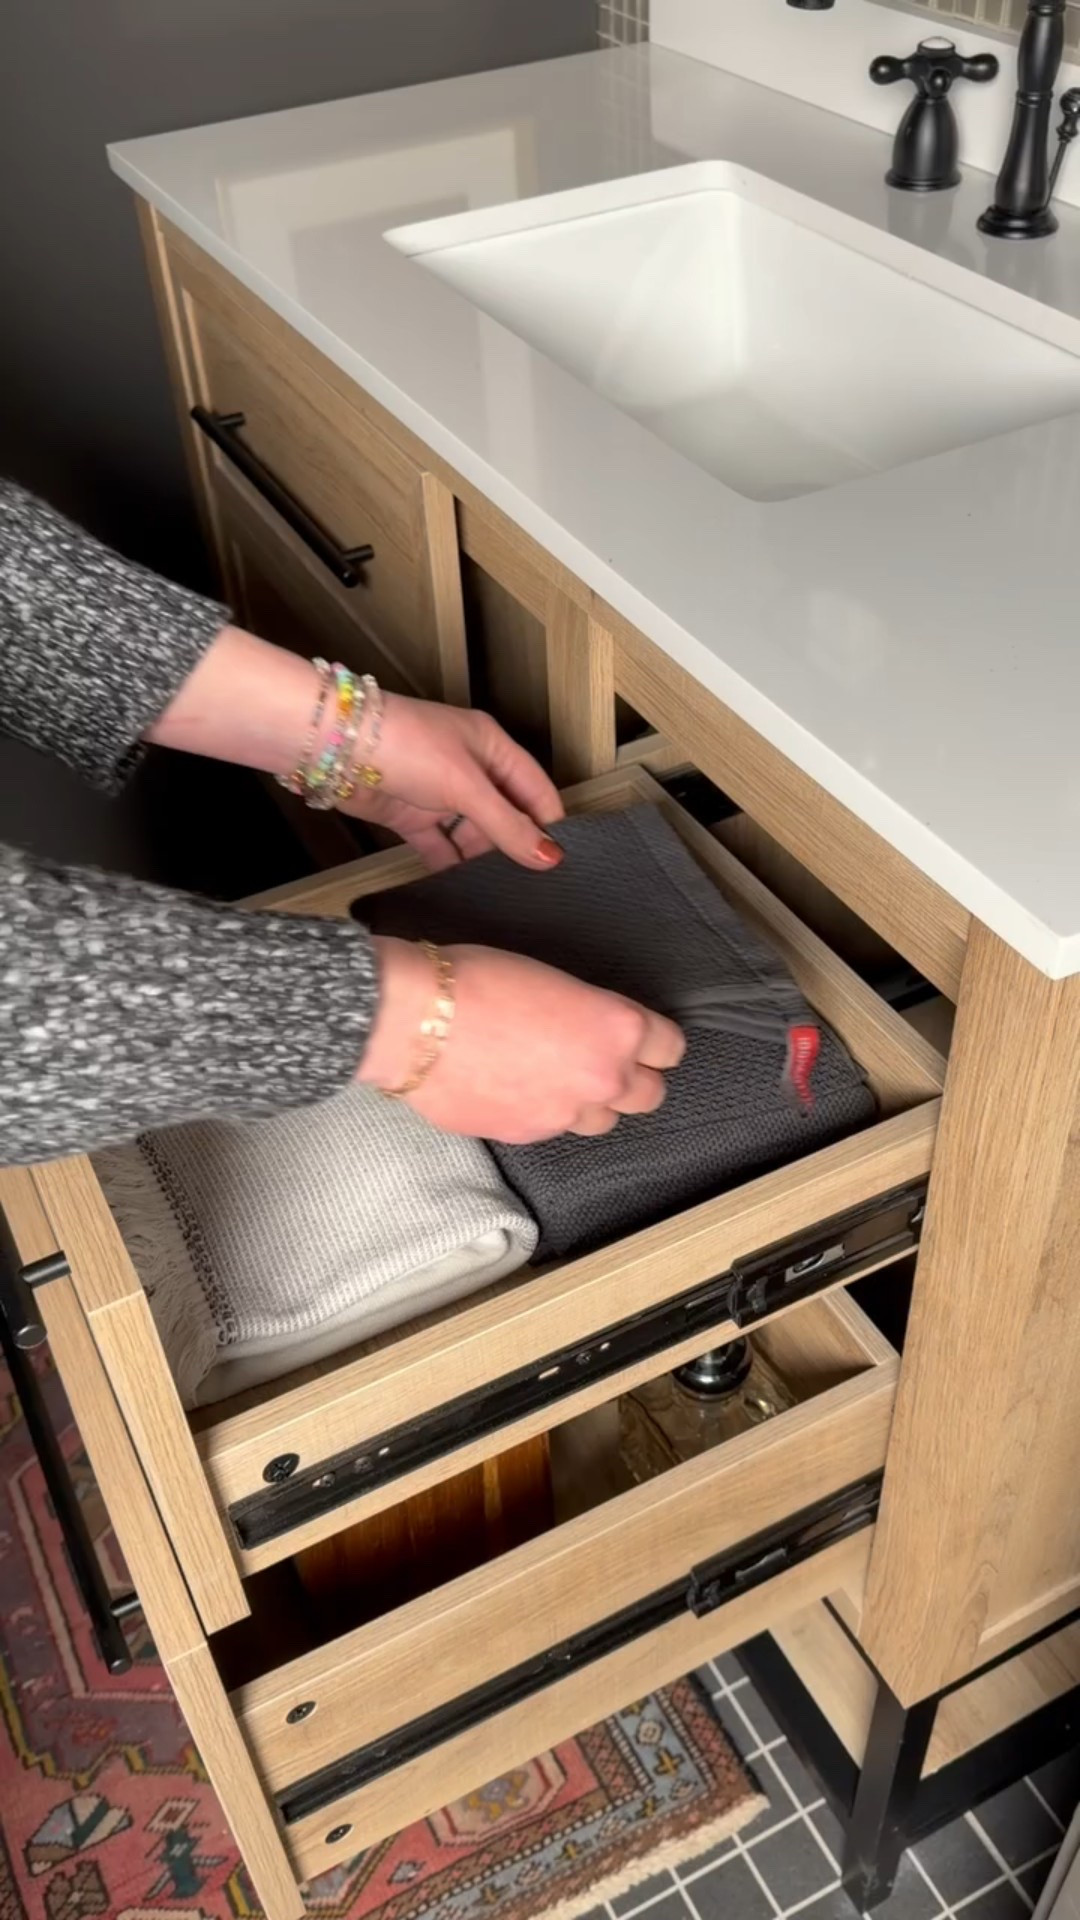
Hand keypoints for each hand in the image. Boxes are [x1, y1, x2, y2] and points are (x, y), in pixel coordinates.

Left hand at [339, 695, 564, 870]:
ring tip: (496, 891)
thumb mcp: (466, 786)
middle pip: (505, 814)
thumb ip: (506, 824)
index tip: (559, 864)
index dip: (547, 823)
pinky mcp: (411, 815)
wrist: (334, 747)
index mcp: (492, 747)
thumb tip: (549, 857)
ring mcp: (439, 793)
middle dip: (514, 845)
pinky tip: (460, 887)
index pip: (535, 789)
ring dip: (481, 858)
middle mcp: (469, 769)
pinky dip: (449, 864)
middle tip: (530, 885)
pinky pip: (439, 845)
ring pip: (472, 833)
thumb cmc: (404, 745)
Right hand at [359, 939, 685, 1142]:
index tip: (642, 1038)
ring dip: (591, 1103)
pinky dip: (545, 1113)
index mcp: (617, 1028)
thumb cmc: (477, 981)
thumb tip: (588, 1030)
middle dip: (633, 1078)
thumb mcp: (554, 979)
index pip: (670, 1047)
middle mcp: (602, 1078)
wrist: (416, 1021)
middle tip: (603, 1060)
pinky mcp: (527, 1136)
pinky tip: (517, 1088)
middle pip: (650, 1094)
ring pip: (603, 1121)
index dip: (654, 1040)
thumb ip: (588, 1013)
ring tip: (558, 1078)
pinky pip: (554, 1130)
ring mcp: (565, 1115)